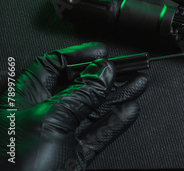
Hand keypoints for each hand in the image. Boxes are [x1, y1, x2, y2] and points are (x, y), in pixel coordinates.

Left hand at [0, 42, 147, 170]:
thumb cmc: (17, 169)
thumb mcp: (51, 119)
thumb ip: (81, 93)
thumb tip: (101, 71)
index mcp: (22, 99)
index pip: (52, 66)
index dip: (78, 56)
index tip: (102, 52)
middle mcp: (39, 114)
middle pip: (78, 86)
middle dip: (105, 76)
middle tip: (128, 68)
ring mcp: (57, 136)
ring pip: (91, 109)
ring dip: (117, 96)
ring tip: (138, 84)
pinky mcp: (71, 155)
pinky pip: (97, 133)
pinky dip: (115, 122)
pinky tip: (128, 110)